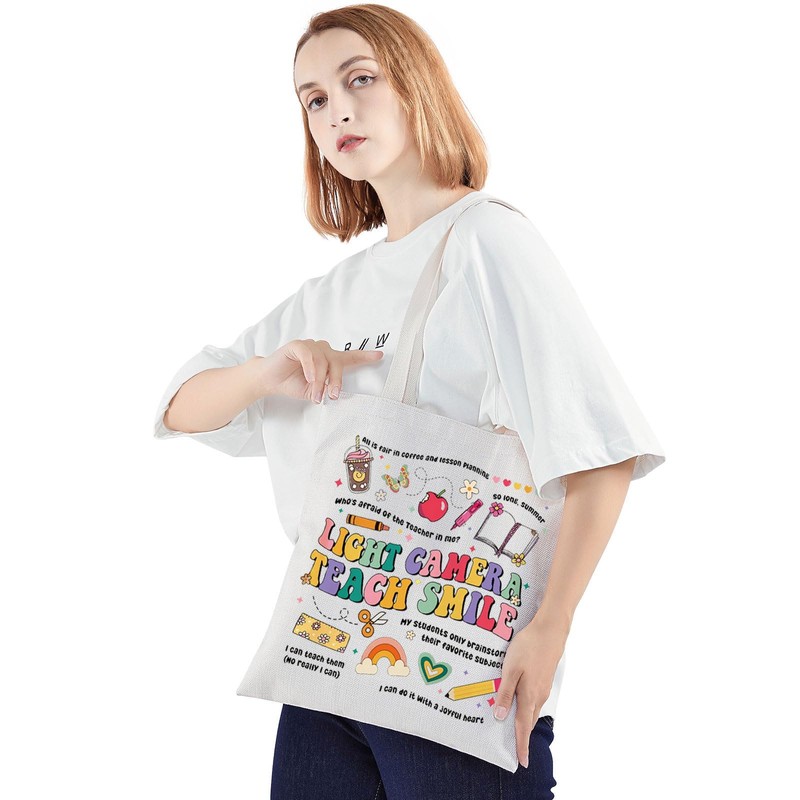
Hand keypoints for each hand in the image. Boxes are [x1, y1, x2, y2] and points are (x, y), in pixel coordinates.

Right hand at [252, 339, 383, 402]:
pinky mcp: (297, 345)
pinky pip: (309, 355)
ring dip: (321, 379)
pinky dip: (311, 368)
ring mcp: (310, 346)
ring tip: (316, 393)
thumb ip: (325, 388)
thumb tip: (334, 393)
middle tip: (332, 396)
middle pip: (338, 362)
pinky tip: (309, 379)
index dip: (365, 356)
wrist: (269, 381)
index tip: (379, 356)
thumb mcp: (313, 391)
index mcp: (328, 360)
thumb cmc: (292, 384)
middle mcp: (322, 350)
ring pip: (324, 360)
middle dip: (336, 381)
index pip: (349, 356)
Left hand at [492, 615, 567, 768]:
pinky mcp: (544, 679)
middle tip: (513, 747)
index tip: (522, 762)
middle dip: (522, 736)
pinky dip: (527, 707)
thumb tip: (499, 716)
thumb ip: (504, 693)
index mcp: (529, 696)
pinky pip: (534, 700)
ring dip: (524, 721)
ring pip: (532, 711)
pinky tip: (519, 701)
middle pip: (528, 722)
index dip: (522, 745)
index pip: (523, 727)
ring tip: (512, 727)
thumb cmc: (528, 647)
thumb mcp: (510, 669)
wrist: (550, 631)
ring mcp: (543, 688)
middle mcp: (538, 696)